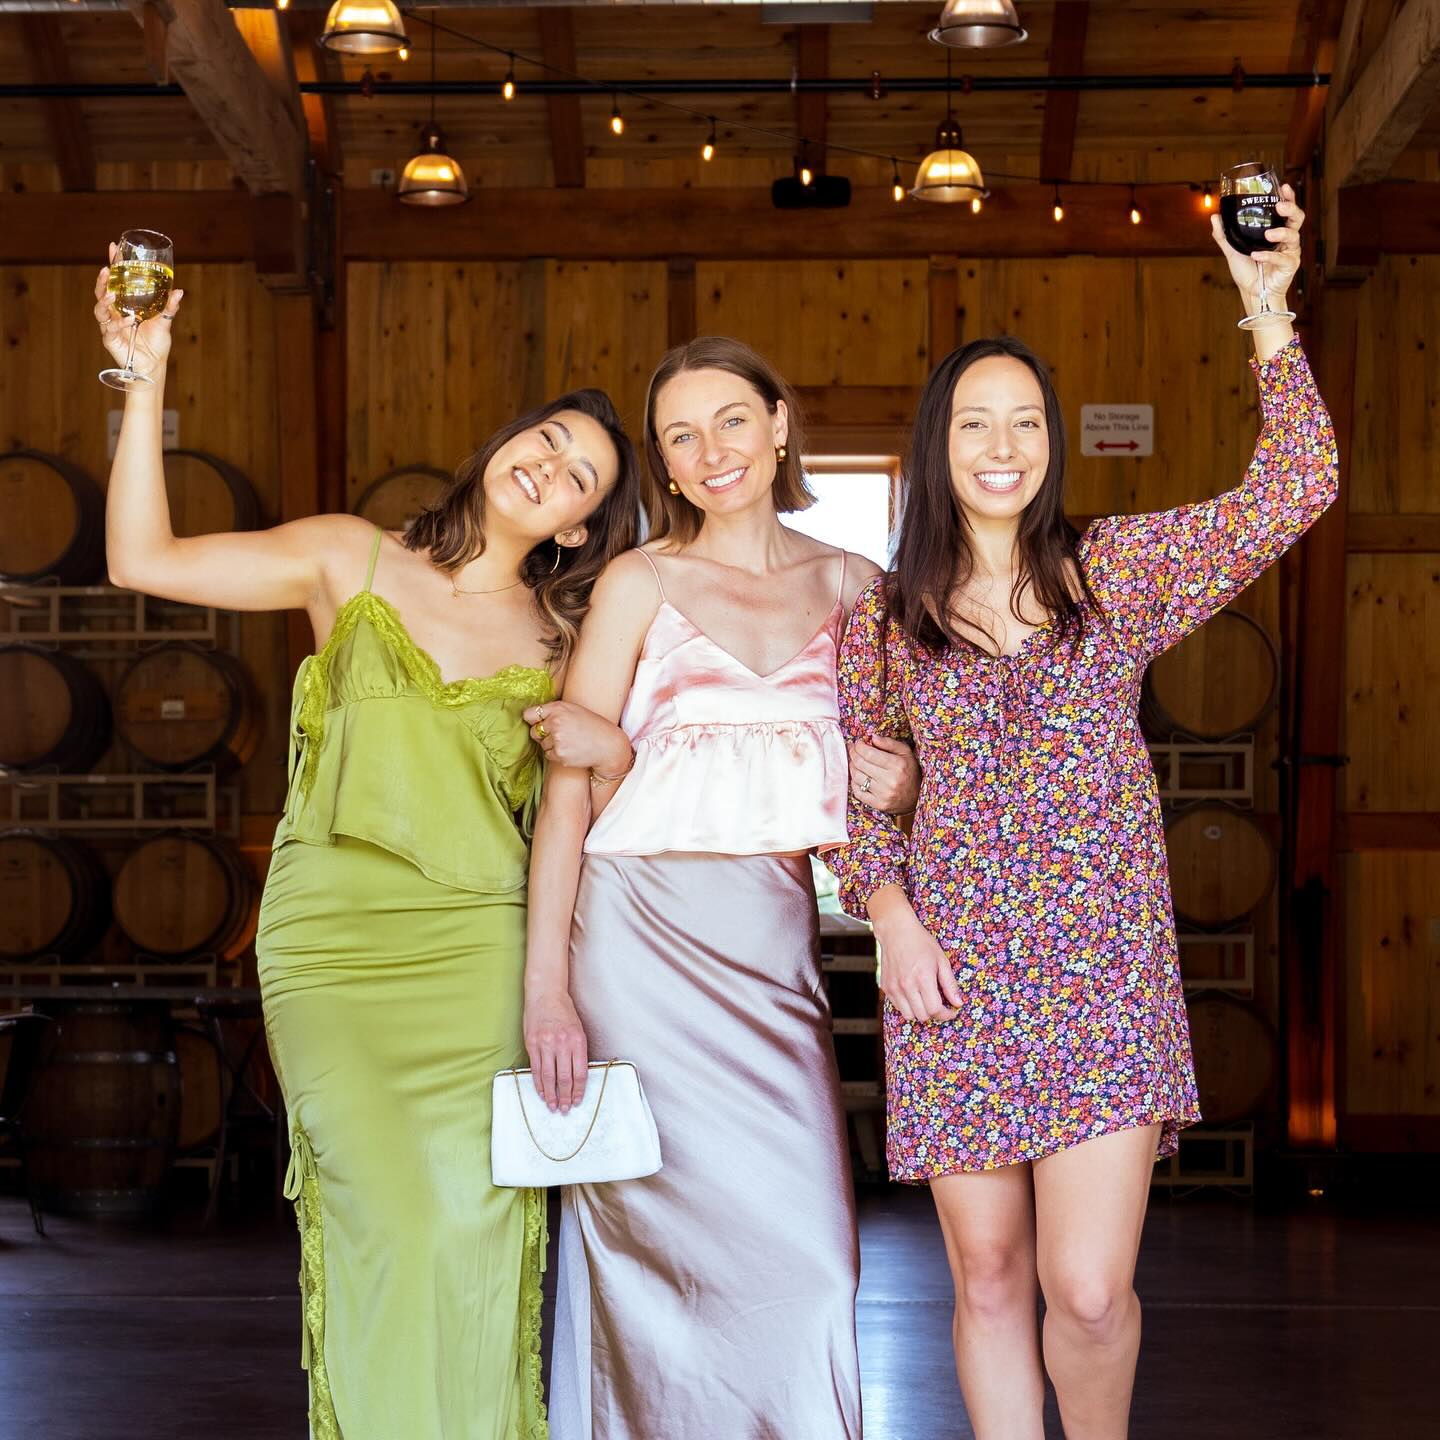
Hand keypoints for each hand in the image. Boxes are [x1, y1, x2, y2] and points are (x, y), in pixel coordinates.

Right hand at [93, 242, 182, 378]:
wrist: (154, 366)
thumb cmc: (156, 343)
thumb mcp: (164, 322)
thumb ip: (169, 307)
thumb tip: (179, 291)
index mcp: (125, 304)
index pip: (116, 281)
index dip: (114, 264)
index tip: (114, 247)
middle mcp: (114, 312)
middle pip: (102, 291)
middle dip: (102, 280)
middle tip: (106, 269)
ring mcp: (110, 325)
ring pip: (99, 308)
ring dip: (104, 300)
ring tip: (111, 294)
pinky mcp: (110, 339)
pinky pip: (109, 328)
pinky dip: (118, 323)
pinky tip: (128, 320)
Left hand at [522, 699, 631, 774]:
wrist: (608, 745)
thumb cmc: (592, 726)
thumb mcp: (574, 710)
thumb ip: (554, 711)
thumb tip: (531, 719)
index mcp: (558, 708)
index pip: (529, 714)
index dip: (533, 720)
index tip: (538, 723)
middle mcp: (556, 722)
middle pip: (534, 732)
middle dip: (543, 734)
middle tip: (560, 734)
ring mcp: (557, 739)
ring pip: (542, 745)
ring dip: (552, 745)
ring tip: (570, 741)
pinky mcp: (560, 754)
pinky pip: (548, 755)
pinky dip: (557, 754)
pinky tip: (571, 749)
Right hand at [523, 990, 588, 1112]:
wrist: (546, 995)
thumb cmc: (564, 1012)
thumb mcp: (578, 1030)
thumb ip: (578, 1052)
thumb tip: (577, 1077)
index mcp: (577, 1041)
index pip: (580, 1073)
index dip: (578, 1090)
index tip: (577, 1101)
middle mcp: (562, 1043)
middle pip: (564, 1078)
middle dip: (564, 1097)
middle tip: (564, 1109)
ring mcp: (545, 1044)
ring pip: (549, 1077)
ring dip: (550, 1094)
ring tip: (552, 1105)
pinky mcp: (532, 1044)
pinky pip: (536, 1069)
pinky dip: (539, 1083)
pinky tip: (541, 1092)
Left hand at [850, 735, 919, 813]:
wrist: (917, 797)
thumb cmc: (910, 771)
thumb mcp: (905, 752)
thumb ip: (889, 743)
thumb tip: (872, 737)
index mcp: (897, 765)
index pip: (869, 753)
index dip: (859, 746)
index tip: (857, 743)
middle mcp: (890, 780)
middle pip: (860, 764)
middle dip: (853, 754)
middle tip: (853, 750)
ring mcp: (883, 794)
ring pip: (857, 777)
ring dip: (852, 767)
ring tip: (854, 761)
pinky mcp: (879, 805)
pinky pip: (858, 791)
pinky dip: (854, 782)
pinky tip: (857, 776)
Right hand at [872, 899, 960, 1023]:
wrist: (896, 931)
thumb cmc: (921, 943)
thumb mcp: (941, 960)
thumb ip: (950, 984)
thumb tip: (958, 1004)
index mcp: (923, 978)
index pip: (935, 1010)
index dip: (946, 1014)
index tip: (951, 1011)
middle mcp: (906, 985)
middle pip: (922, 1016)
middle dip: (934, 1014)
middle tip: (939, 1004)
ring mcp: (894, 987)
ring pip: (908, 1015)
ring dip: (919, 1012)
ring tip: (925, 1000)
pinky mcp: (885, 987)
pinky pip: (898, 1007)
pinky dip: (907, 1005)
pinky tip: (913, 993)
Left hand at [1210, 182, 1303, 313]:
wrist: (1251, 293)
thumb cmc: (1248, 271)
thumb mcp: (1233, 250)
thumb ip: (1224, 234)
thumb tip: (1215, 216)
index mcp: (1276, 230)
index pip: (1285, 211)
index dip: (1288, 198)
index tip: (1284, 187)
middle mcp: (1286, 239)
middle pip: (1297, 218)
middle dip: (1291, 209)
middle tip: (1279, 206)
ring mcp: (1290, 252)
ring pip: (1294, 236)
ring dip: (1281, 233)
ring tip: (1268, 234)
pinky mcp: (1290, 266)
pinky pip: (1282, 258)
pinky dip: (1269, 256)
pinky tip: (1257, 256)